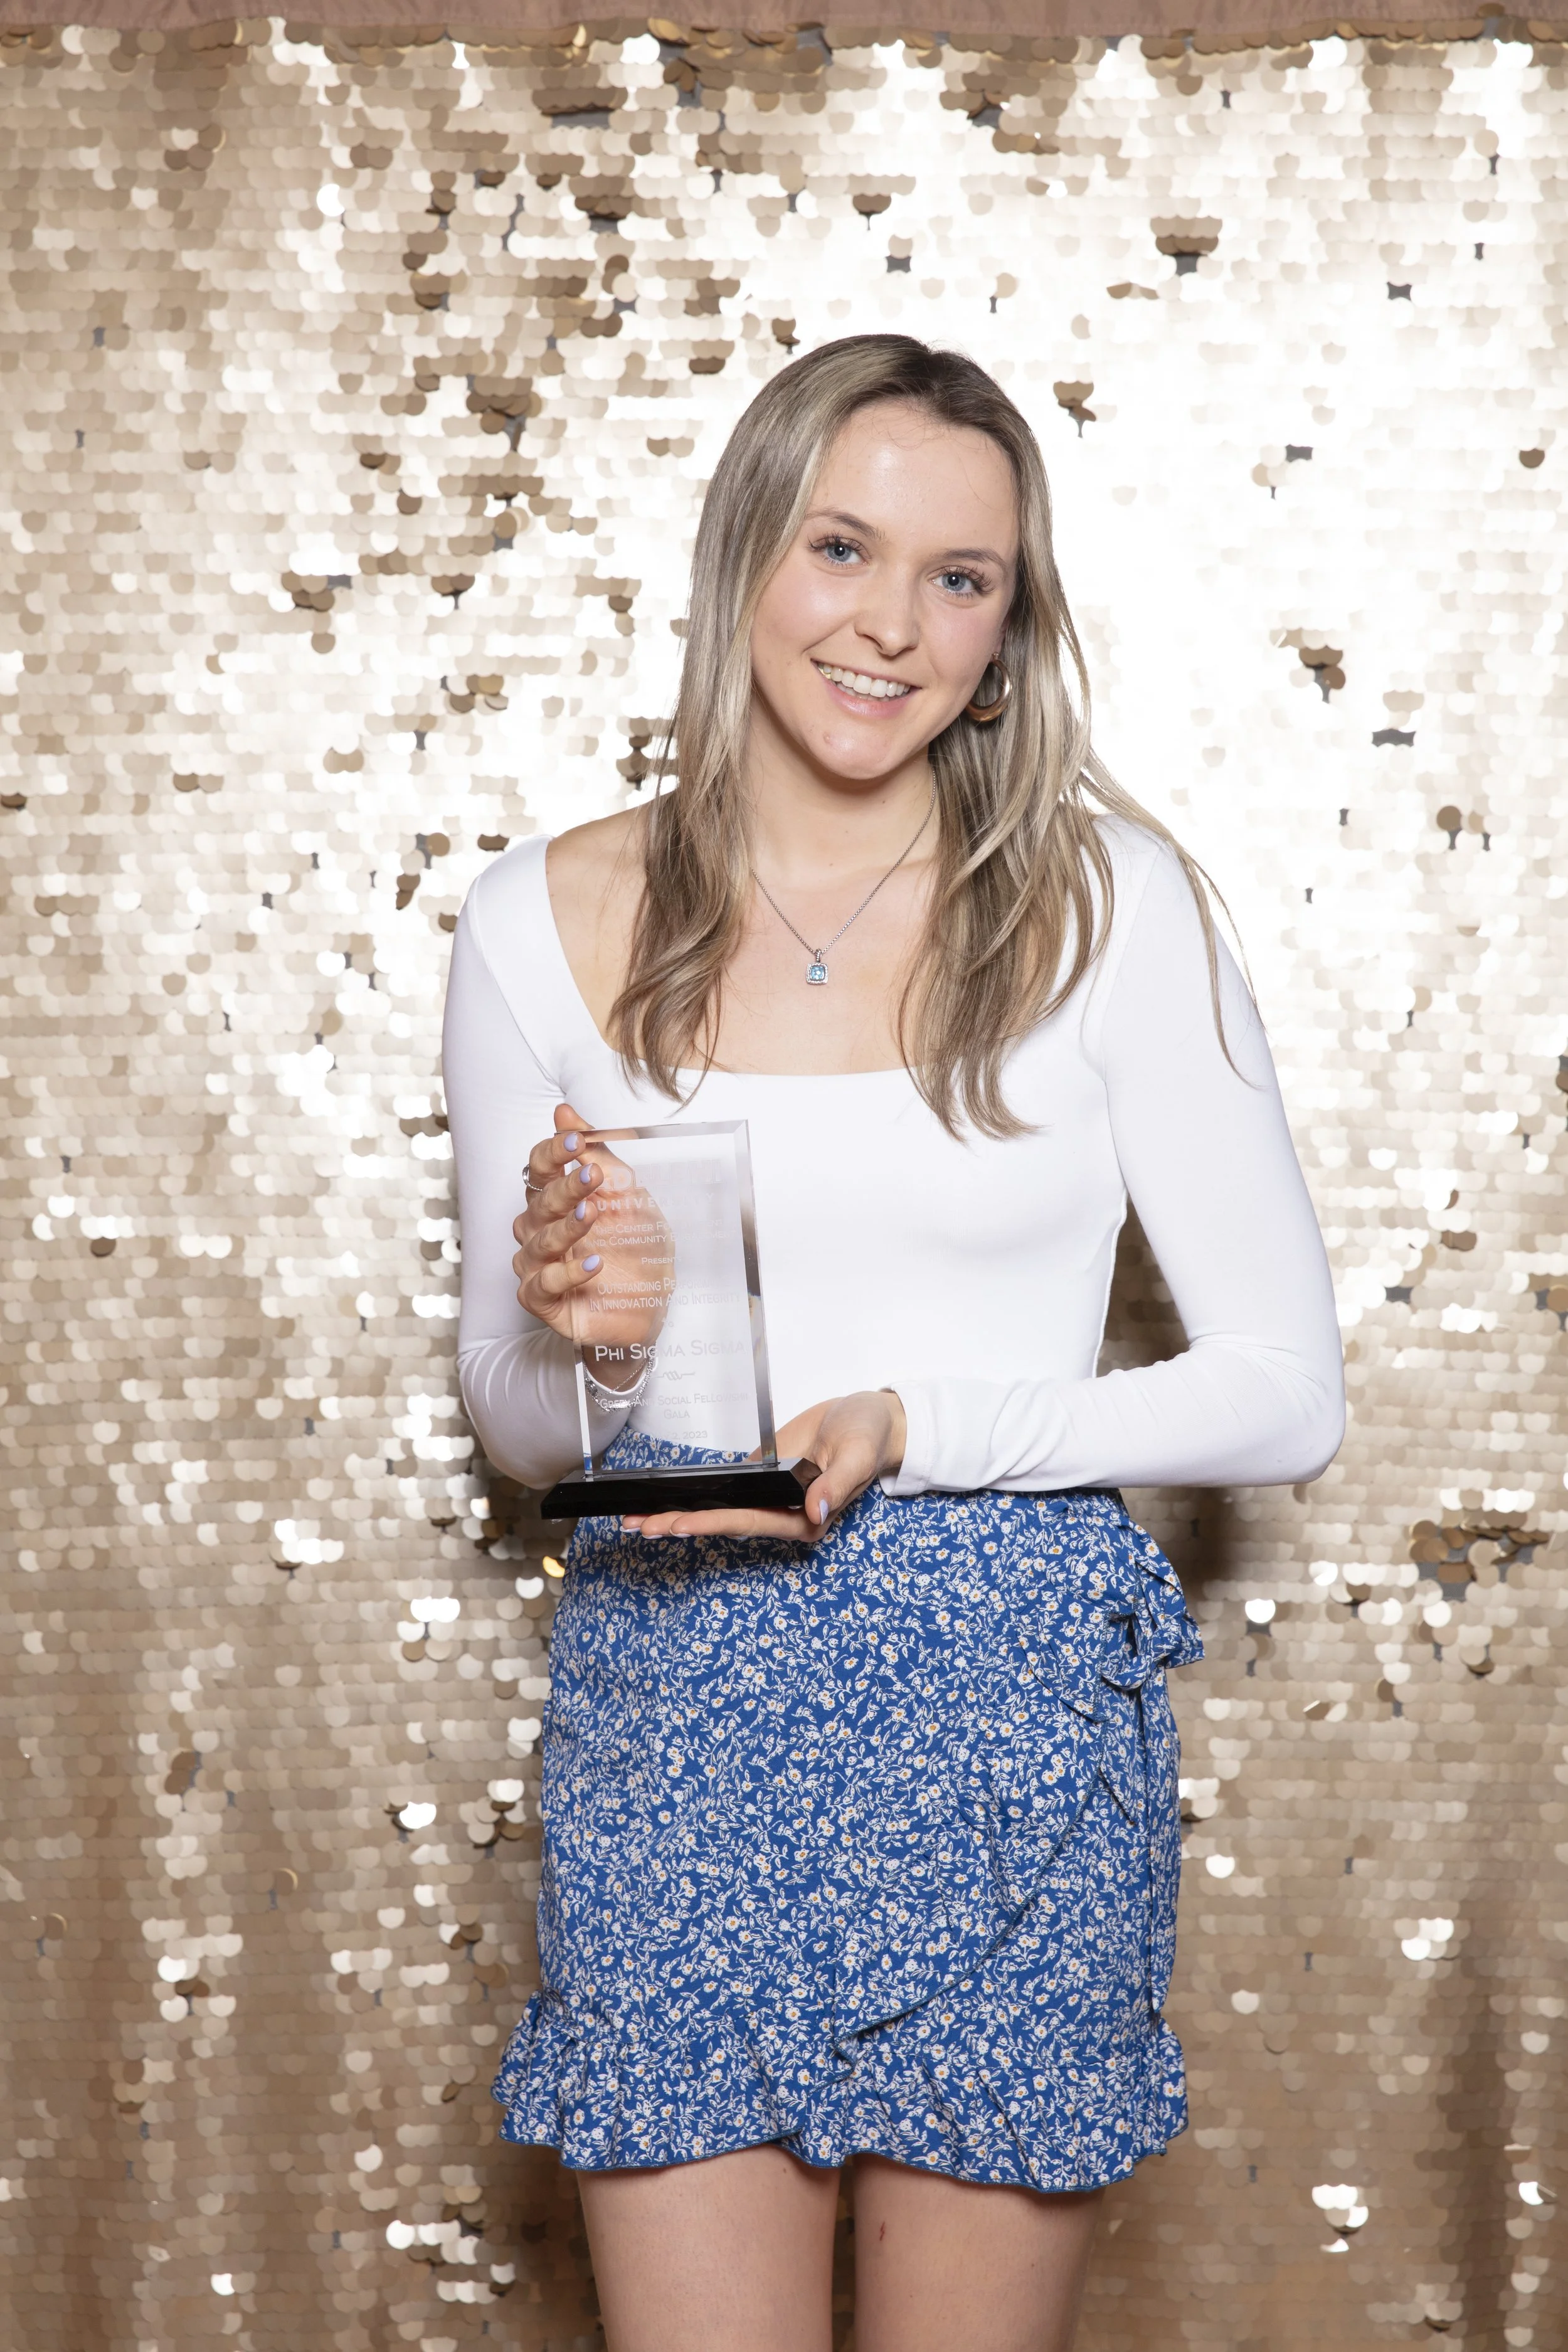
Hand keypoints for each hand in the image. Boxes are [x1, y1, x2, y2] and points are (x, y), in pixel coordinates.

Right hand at [512, 1104, 674, 1385]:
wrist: (652, 1304)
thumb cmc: (635, 1247)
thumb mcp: (628, 1197)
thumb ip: (598, 1156)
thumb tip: (564, 1112)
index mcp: (556, 1201)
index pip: (539, 1169)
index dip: (552, 1153)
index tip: (577, 1141)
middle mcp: (541, 1231)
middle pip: (537, 1203)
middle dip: (564, 1188)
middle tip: (592, 1176)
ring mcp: (540, 1267)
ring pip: (536, 1242)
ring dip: (565, 1228)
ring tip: (593, 1216)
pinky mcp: (546, 1302)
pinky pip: (542, 1286)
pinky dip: (568, 1274)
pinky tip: (595, 1264)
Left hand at [626, 1389, 908, 1544]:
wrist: (870, 1418)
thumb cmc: (869, 1435)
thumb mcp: (857, 1454)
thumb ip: (837, 1485)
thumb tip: (815, 1511)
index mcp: (804, 1518)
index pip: (748, 1521)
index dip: (710, 1523)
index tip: (676, 1524)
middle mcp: (782, 1514)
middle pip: (723, 1521)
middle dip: (679, 1523)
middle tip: (637, 1525)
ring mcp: (768, 1497)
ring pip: (717, 1509)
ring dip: (678, 1512)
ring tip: (637, 1519)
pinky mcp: (761, 1478)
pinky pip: (724, 1489)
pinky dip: (694, 1493)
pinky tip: (665, 1497)